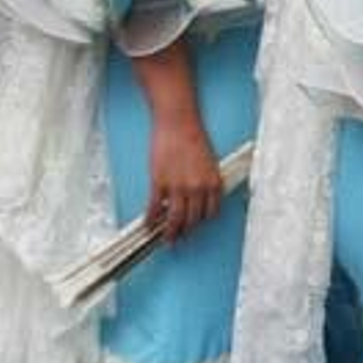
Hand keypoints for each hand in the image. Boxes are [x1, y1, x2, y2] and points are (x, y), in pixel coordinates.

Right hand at [145, 114, 223, 243]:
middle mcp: (198, 187)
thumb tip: (199, 198)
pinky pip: (154, 208)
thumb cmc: (194, 137)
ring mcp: (178, 187)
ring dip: (170, 233)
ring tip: (166, 239)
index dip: (202, 221)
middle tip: (180, 237)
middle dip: (186, 231)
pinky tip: (148, 225)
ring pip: (174, 219)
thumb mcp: (209, 162)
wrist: (179, 123)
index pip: (210, 212)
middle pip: (192, 219)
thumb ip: (206, 181)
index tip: (196, 226)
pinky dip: (150, 220)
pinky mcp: (159, 183)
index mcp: (213, 182)